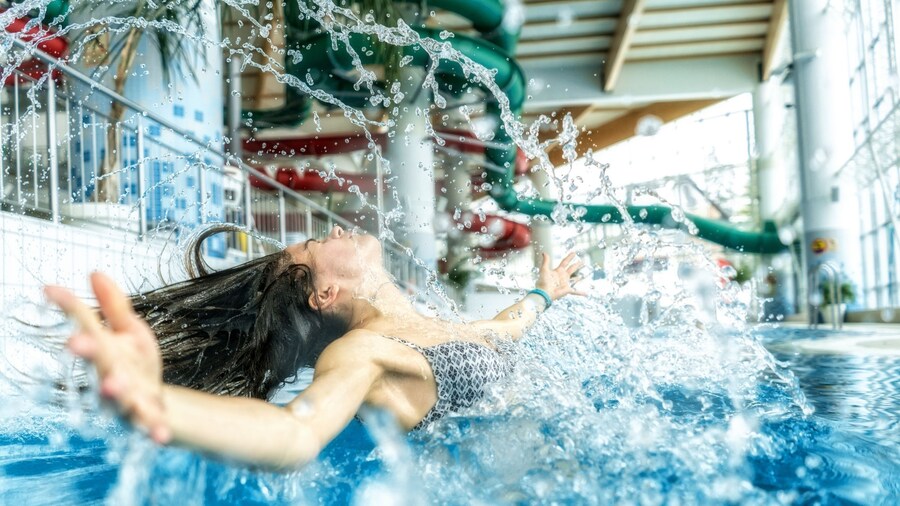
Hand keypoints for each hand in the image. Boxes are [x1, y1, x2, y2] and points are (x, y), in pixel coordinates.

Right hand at [44, 273, 169, 443]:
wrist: (158, 409)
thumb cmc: (138, 368)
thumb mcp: (130, 332)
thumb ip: (115, 306)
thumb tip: (96, 272)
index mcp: (103, 348)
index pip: (83, 323)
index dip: (68, 306)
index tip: (49, 289)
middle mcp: (107, 373)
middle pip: (95, 360)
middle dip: (86, 351)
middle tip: (75, 341)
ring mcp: (124, 398)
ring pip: (116, 395)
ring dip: (113, 390)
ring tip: (112, 384)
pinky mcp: (144, 418)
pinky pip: (148, 424)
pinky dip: (153, 429)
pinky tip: (160, 435)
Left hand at [536, 252, 587, 300]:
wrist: (544, 293)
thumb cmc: (543, 282)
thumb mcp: (544, 270)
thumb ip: (546, 261)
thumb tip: (544, 252)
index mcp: (557, 271)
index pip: (565, 262)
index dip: (569, 257)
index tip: (574, 253)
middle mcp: (562, 276)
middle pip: (571, 269)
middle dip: (577, 265)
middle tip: (582, 261)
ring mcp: (565, 283)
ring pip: (574, 279)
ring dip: (579, 278)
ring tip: (584, 275)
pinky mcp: (567, 290)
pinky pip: (575, 291)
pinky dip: (581, 293)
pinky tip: (586, 293)